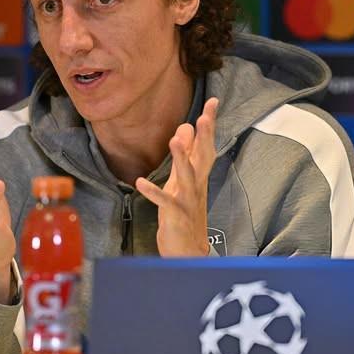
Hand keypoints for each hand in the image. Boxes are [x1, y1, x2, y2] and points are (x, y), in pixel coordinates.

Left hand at [136, 98, 218, 256]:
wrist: (188, 251)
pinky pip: (165, 203)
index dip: (210, 125)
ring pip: (186, 177)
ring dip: (181, 159)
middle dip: (204, 137)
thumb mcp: (182, 181)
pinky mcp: (175, 216)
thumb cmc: (184, 212)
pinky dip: (154, 193)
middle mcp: (196, 186)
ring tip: (174, 140)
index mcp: (198, 176)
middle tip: (204, 116)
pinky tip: (140, 183)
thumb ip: (185, 156)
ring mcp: (188, 201)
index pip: (206, 146)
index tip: (213, 102)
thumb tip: (184, 128)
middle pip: (203, 158)